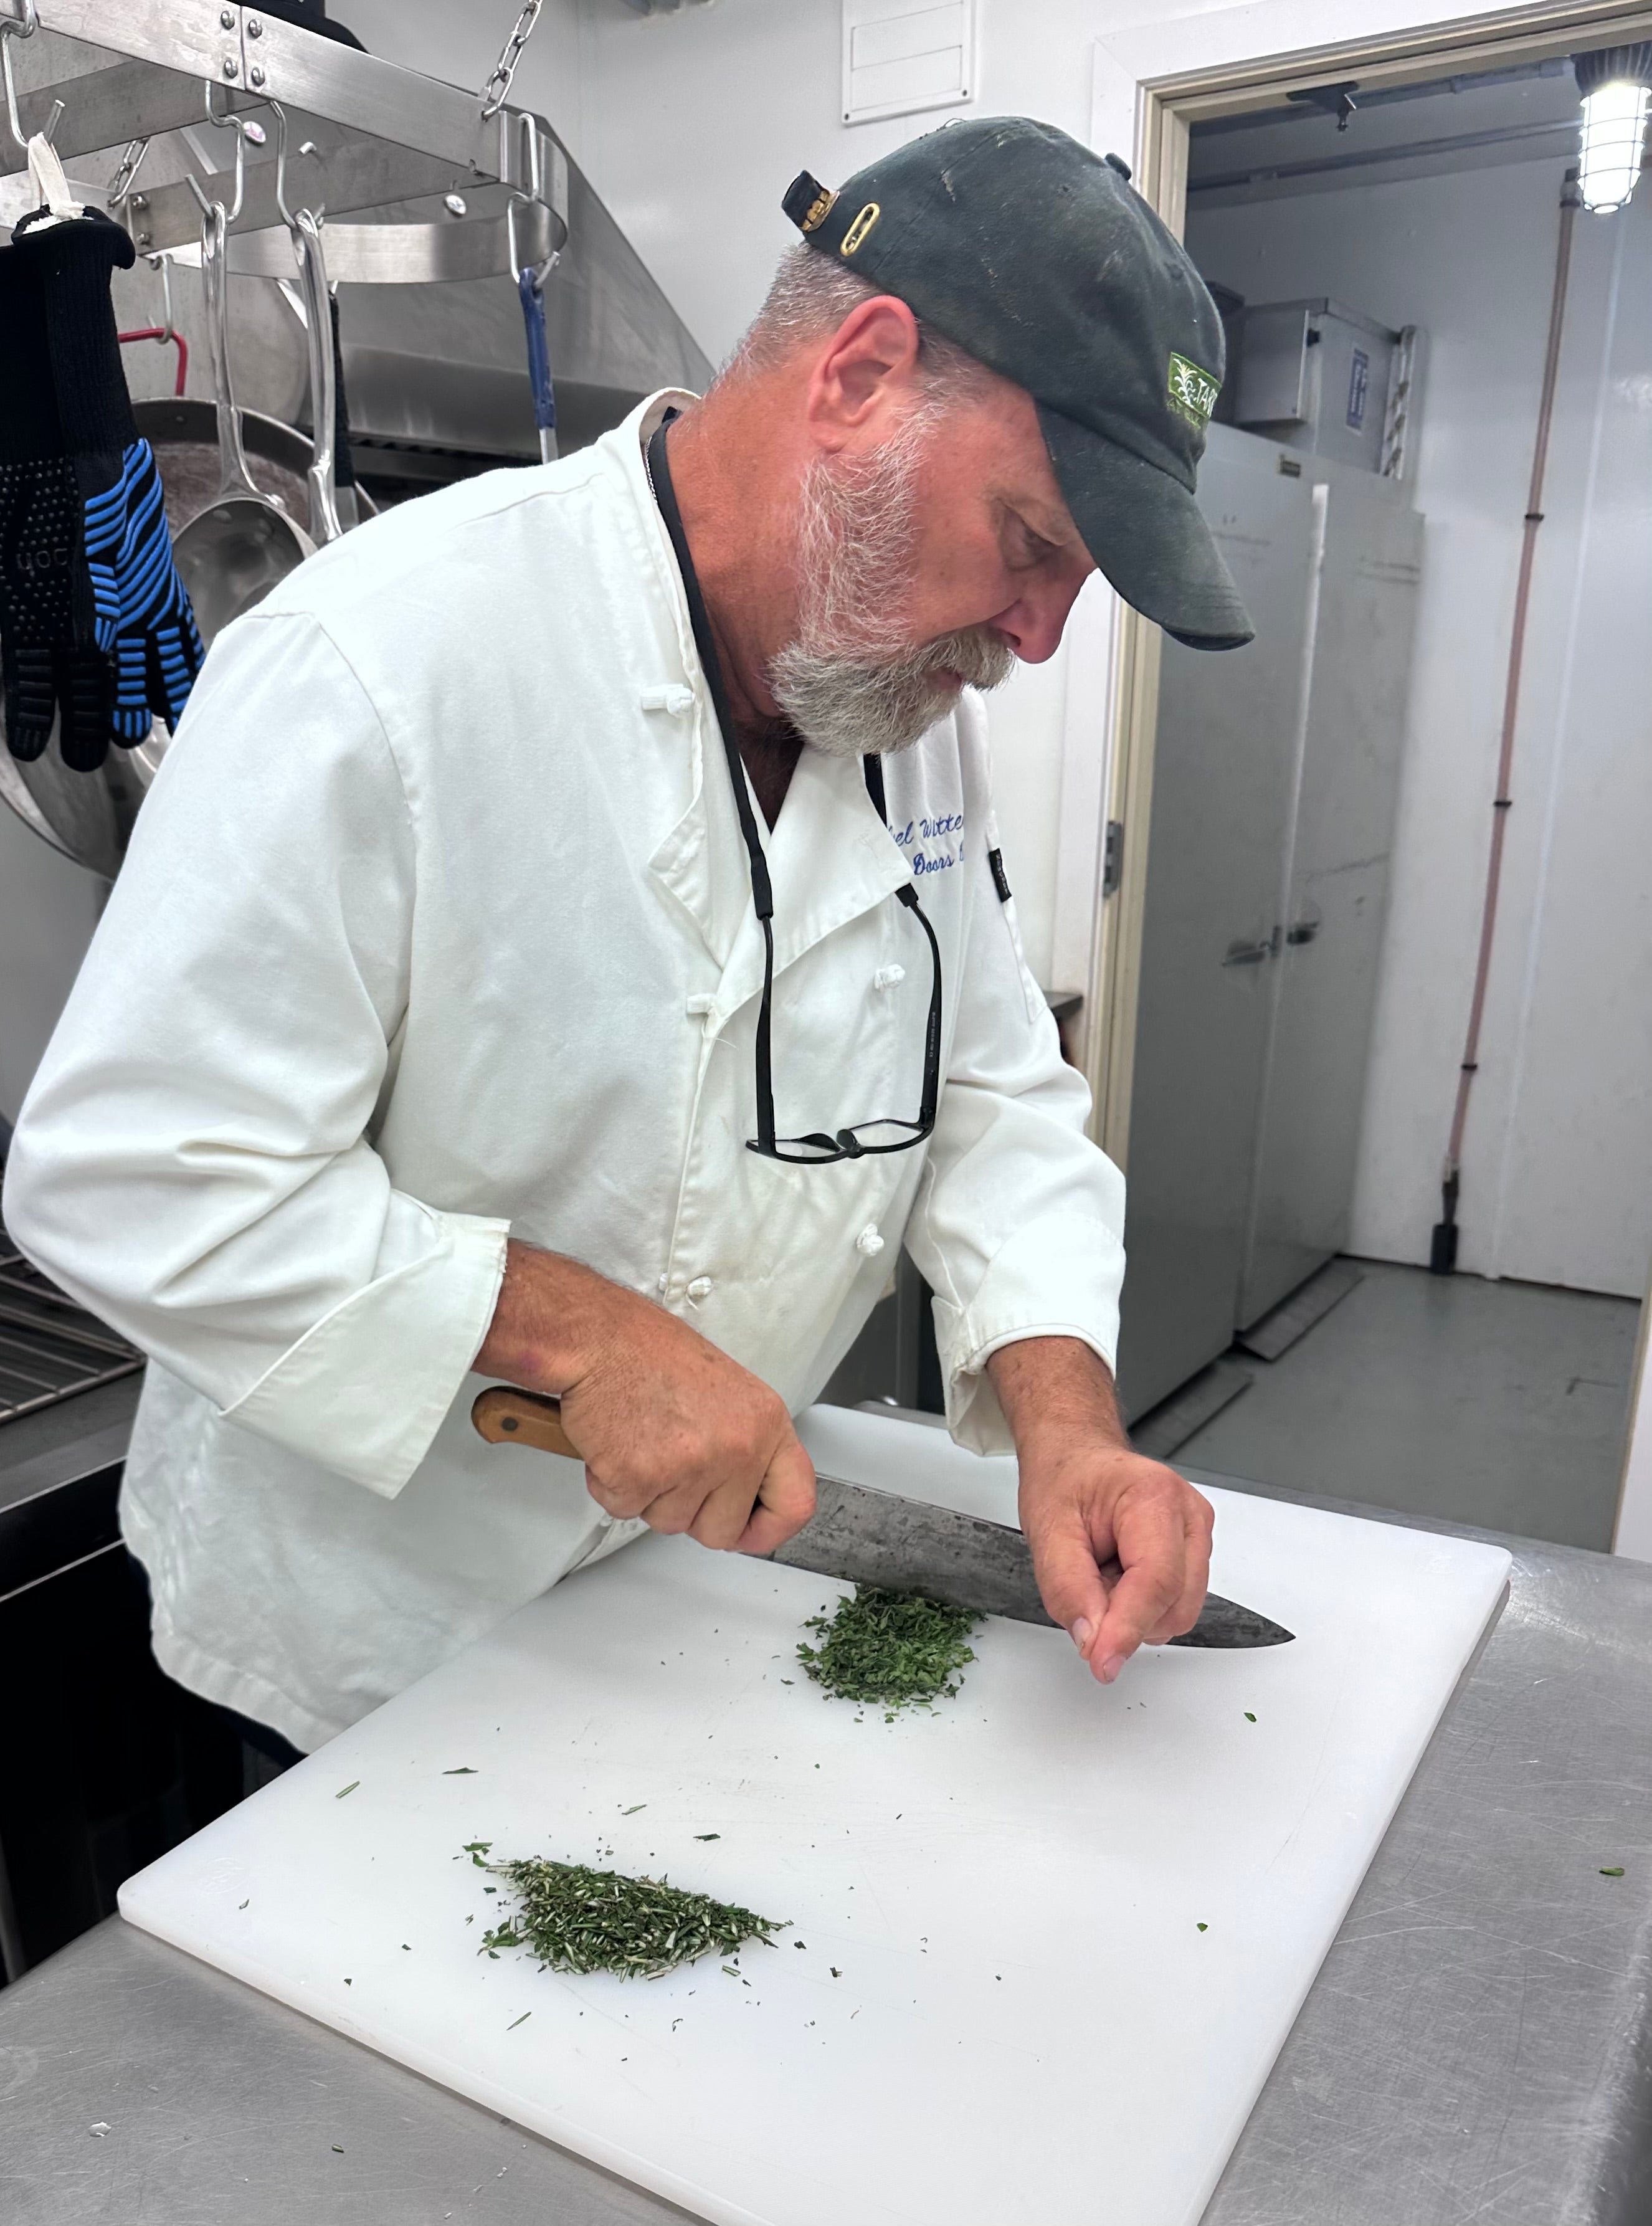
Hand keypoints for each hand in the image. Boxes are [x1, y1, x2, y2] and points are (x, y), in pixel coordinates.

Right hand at [474, 1241, 815, 1553]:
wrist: (599, 1338)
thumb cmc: (651, 1355)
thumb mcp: (729, 1394)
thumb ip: (746, 1445)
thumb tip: (746, 1494)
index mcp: (766, 1423)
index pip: (794, 1503)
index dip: (768, 1528)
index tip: (748, 1531)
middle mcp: (738, 1447)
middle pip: (722, 1530)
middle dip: (690, 1510)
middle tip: (670, 1463)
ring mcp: (691, 1466)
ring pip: (670, 1523)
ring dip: (649, 1493)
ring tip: (643, 1440)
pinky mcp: (641, 1478)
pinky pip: (626, 1510)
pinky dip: (612, 1485)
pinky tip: (617, 1443)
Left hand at [987, 1337, 1213, 1682]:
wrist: (1076, 1457)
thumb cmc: (1064, 1481)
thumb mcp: (1046, 1530)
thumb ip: (1067, 1588)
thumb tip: (1093, 1640)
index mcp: (1154, 1497)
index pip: (1155, 1581)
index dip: (1128, 1629)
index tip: (1102, 1662)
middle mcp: (1189, 1514)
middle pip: (1175, 1605)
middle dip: (1125, 1615)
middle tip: (1086, 1580)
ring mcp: (1199, 1535)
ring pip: (1179, 1612)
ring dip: (1133, 1611)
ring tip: (1102, 1572)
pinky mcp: (1197, 1553)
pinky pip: (1176, 1605)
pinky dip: (1142, 1604)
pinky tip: (1119, 1575)